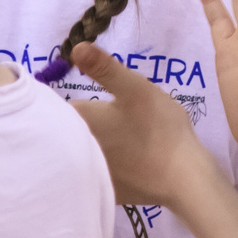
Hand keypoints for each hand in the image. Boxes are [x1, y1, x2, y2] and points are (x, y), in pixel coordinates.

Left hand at [69, 40, 216, 208]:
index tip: (72, 97)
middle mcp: (73, 149)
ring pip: (77, 152)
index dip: (60, 101)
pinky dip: (99, 166)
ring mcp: (88, 173)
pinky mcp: (102, 190)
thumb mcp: (135, 88)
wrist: (183, 178)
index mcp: (78, 121)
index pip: (54, 108)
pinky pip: (92, 174)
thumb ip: (104, 67)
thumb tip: (75, 47)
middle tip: (99, 116)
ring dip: (84, 144)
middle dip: (72, 123)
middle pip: (63, 132)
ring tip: (110, 137)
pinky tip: (118, 161)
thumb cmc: (158, 128)